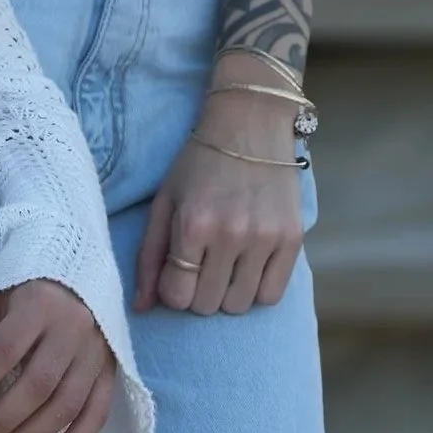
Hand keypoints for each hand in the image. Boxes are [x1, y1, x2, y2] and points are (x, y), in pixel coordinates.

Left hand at [0, 283, 117, 432]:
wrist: (76, 276)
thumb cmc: (23, 291)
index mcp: (38, 305)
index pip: (2, 352)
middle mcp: (72, 329)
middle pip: (36, 386)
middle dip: (0, 422)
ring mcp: (96, 352)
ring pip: (66, 405)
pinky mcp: (110, 371)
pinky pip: (96, 414)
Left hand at [134, 86, 305, 317]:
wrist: (250, 124)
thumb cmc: (199, 163)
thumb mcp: (165, 201)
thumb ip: (149, 255)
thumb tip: (140, 308)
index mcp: (193, 224)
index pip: (177, 297)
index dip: (173, 289)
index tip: (177, 270)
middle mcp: (230, 235)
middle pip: (206, 305)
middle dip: (198, 292)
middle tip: (202, 263)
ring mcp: (265, 238)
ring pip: (239, 306)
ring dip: (227, 293)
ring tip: (226, 264)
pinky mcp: (292, 239)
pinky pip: (271, 295)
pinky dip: (257, 289)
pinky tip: (250, 266)